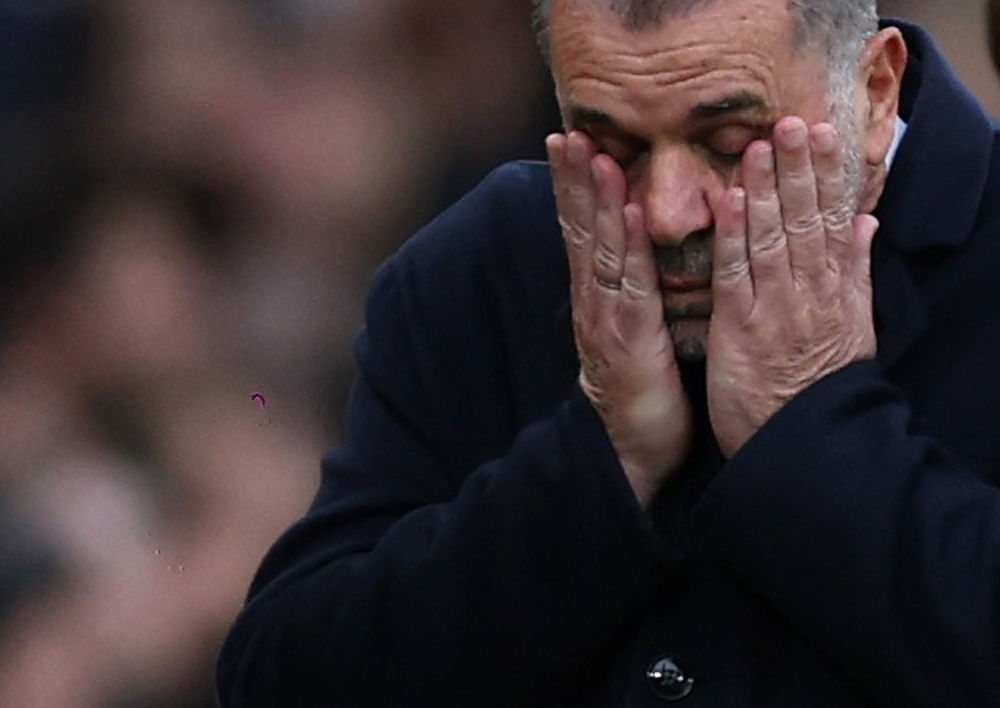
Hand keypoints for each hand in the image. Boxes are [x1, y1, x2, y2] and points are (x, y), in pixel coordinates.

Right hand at [546, 131, 692, 507]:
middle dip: (574, 179)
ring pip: (598, 249)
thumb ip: (631, 290)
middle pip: (581, 230)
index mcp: (599, 295)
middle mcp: (595, 300)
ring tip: (591, 154)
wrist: (630, 447)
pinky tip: (625, 213)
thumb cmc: (641, 387)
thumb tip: (636, 252)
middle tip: (566, 131)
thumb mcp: (632, 329)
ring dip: (594, 199)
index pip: (584, 230)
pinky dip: (625, 246)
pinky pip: (628, 285)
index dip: (575, 186)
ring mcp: (608, 318)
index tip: (571, 141)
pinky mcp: (628, 339)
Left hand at [706, 117, 878, 457]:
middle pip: (804, 223)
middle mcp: (807, 295)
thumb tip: (865, 222)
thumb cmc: (818, 388)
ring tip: (761, 145)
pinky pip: (736, 275)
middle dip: (798, 170)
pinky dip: (733, 237)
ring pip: (772, 240)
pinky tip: (727, 201)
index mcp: (834, 292)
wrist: (801, 443)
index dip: (826, 176)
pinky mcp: (739, 330)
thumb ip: (855, 272)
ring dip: (766, 191)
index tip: (823, 135)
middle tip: (793, 122)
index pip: (830, 222)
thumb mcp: (853, 328)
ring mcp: (774, 310)